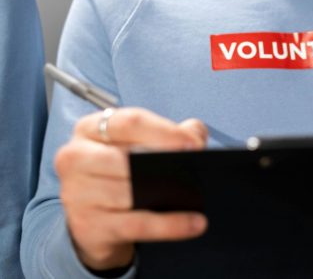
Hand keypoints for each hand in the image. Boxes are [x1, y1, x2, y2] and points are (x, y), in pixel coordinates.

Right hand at [55, 108, 208, 270]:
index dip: (164, 131)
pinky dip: (170, 225)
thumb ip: (171, 131)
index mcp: (91, 128)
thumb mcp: (139, 142)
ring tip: (200, 196)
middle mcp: (75, 157)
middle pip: (125, 158)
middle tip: (199, 168)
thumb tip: (195, 133)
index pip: (129, 122)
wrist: (94, 215)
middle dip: (165, 163)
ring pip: (129, 193)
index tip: (192, 143)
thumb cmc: (120, 169)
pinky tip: (195, 223)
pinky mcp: (87, 226)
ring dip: (170, 195)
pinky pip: (136, 225)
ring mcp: (76, 193)